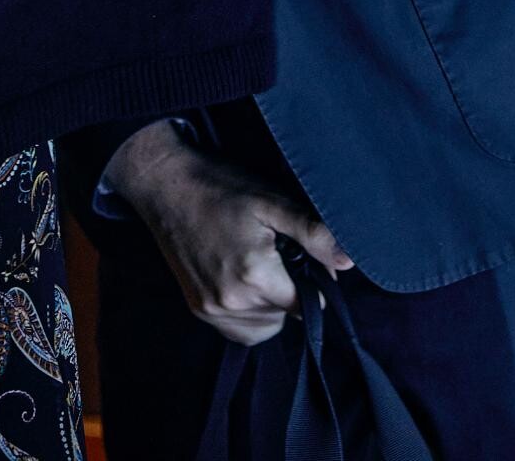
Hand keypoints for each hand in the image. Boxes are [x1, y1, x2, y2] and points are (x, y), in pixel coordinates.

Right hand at [106, 121, 352, 345]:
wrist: (164, 184)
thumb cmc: (220, 186)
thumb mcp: (270, 200)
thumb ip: (311, 233)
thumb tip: (349, 261)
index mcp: (255, 276)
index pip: (308, 305)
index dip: (313, 280)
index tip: (300, 253)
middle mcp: (232, 302)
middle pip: (287, 316)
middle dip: (290, 288)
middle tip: (277, 251)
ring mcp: (212, 310)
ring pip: (265, 328)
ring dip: (271, 305)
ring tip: (260, 264)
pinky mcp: (198, 310)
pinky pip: (240, 331)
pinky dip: (250, 316)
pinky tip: (246, 283)